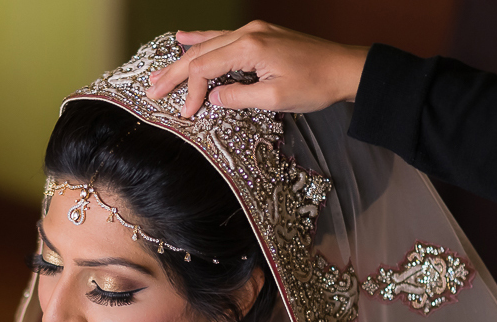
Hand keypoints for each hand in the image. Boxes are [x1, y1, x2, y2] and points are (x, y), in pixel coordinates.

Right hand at [146, 21, 368, 116]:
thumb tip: (213, 99)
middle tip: (152, 91)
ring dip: (183, 59)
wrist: (344, 68)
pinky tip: (184, 37)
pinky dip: (201, 40)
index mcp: (249, 47)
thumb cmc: (314, 84)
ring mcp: (254, 31)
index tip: (186, 114)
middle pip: (200, 53)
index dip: (192, 92)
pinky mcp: (260, 36)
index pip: (206, 68)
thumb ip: (238, 97)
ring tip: (160, 73)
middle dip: (175, 74)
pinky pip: (222, 37)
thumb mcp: (274, 99)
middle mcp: (248, 33)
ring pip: (208, 44)